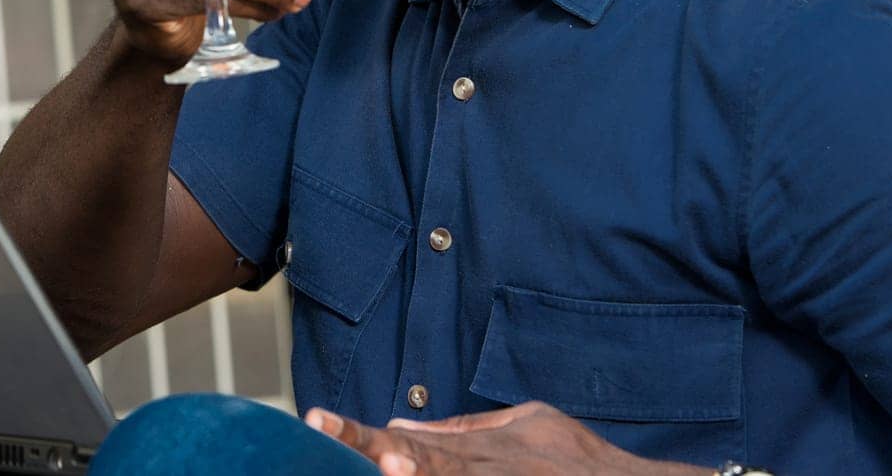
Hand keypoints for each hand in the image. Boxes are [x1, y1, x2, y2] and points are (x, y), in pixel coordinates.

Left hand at [304, 403, 709, 475]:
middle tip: (324, 435)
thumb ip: (461, 428)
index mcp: (475, 451)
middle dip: (366, 451)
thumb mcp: (524, 425)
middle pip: (409, 461)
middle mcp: (477, 473)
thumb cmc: (573, 458)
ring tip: (380, 467)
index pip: (404, 438)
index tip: (318, 422)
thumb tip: (399, 422)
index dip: (359, 434)